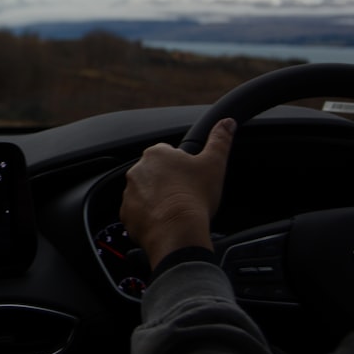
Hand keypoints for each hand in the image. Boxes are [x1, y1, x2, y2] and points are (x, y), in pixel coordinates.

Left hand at [120, 118, 235, 269]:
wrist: (178, 230)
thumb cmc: (195, 196)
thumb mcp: (214, 164)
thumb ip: (220, 140)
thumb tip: (227, 123)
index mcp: (156, 154)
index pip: (168, 155)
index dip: (182, 168)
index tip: (191, 180)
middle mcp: (137, 170)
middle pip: (155, 175)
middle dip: (168, 184)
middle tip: (185, 197)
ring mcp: (129, 192)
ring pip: (145, 194)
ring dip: (157, 200)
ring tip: (175, 212)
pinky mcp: (126, 214)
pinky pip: (137, 213)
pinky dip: (148, 218)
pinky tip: (164, 223)